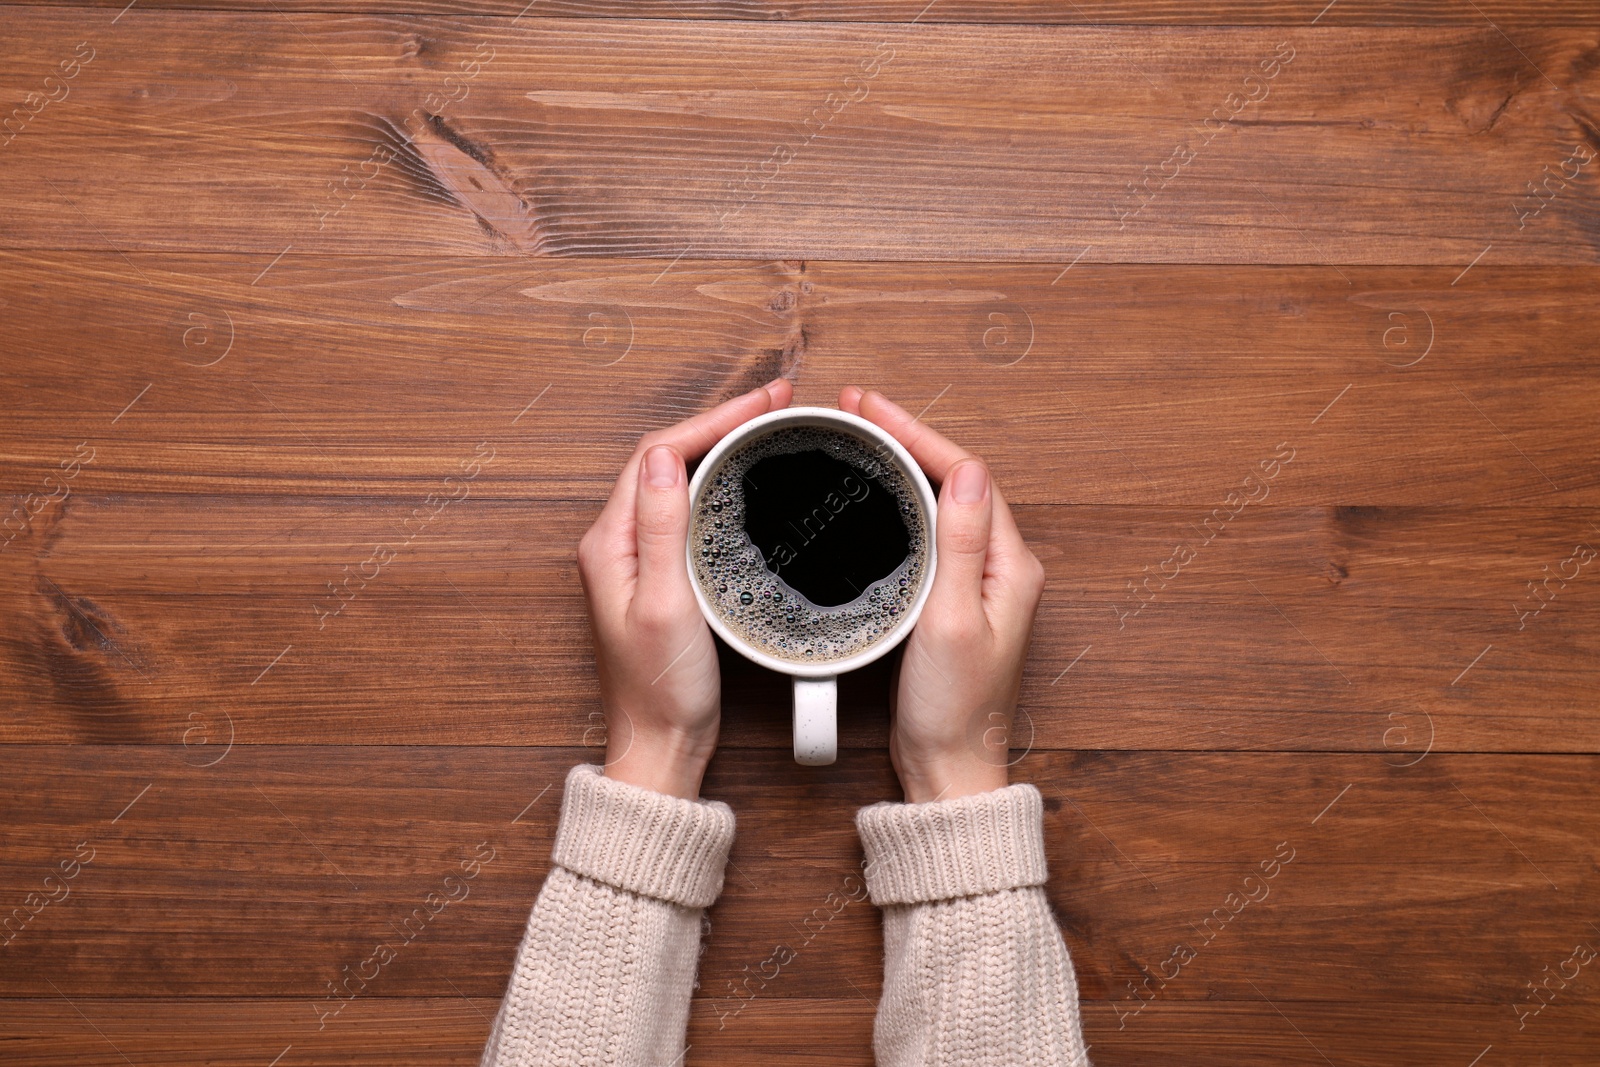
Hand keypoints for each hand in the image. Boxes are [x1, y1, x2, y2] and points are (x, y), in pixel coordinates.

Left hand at [577, 377, 794, 798]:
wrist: (661, 745)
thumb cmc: (661, 687)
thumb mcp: (663, 603)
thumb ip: (660, 528)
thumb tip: (659, 456)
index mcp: (611, 543)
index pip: (658, 454)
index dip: (712, 419)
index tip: (762, 402)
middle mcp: (619, 544)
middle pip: (668, 458)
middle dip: (722, 421)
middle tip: (777, 401)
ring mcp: (640, 560)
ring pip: (680, 480)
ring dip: (722, 446)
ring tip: (769, 424)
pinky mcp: (662, 577)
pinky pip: (690, 510)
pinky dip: (722, 483)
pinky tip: (750, 481)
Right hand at [840, 386, 1046, 802]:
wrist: (949, 769)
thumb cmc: (953, 708)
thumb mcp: (951, 621)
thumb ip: (960, 543)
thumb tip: (967, 469)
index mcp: (1010, 565)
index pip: (965, 474)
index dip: (917, 432)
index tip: (871, 407)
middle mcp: (1001, 567)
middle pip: (955, 478)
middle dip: (906, 436)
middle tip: (855, 408)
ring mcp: (978, 583)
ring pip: (942, 501)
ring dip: (904, 462)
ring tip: (861, 435)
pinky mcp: (953, 601)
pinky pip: (930, 532)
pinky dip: (900, 502)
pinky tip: (875, 496)